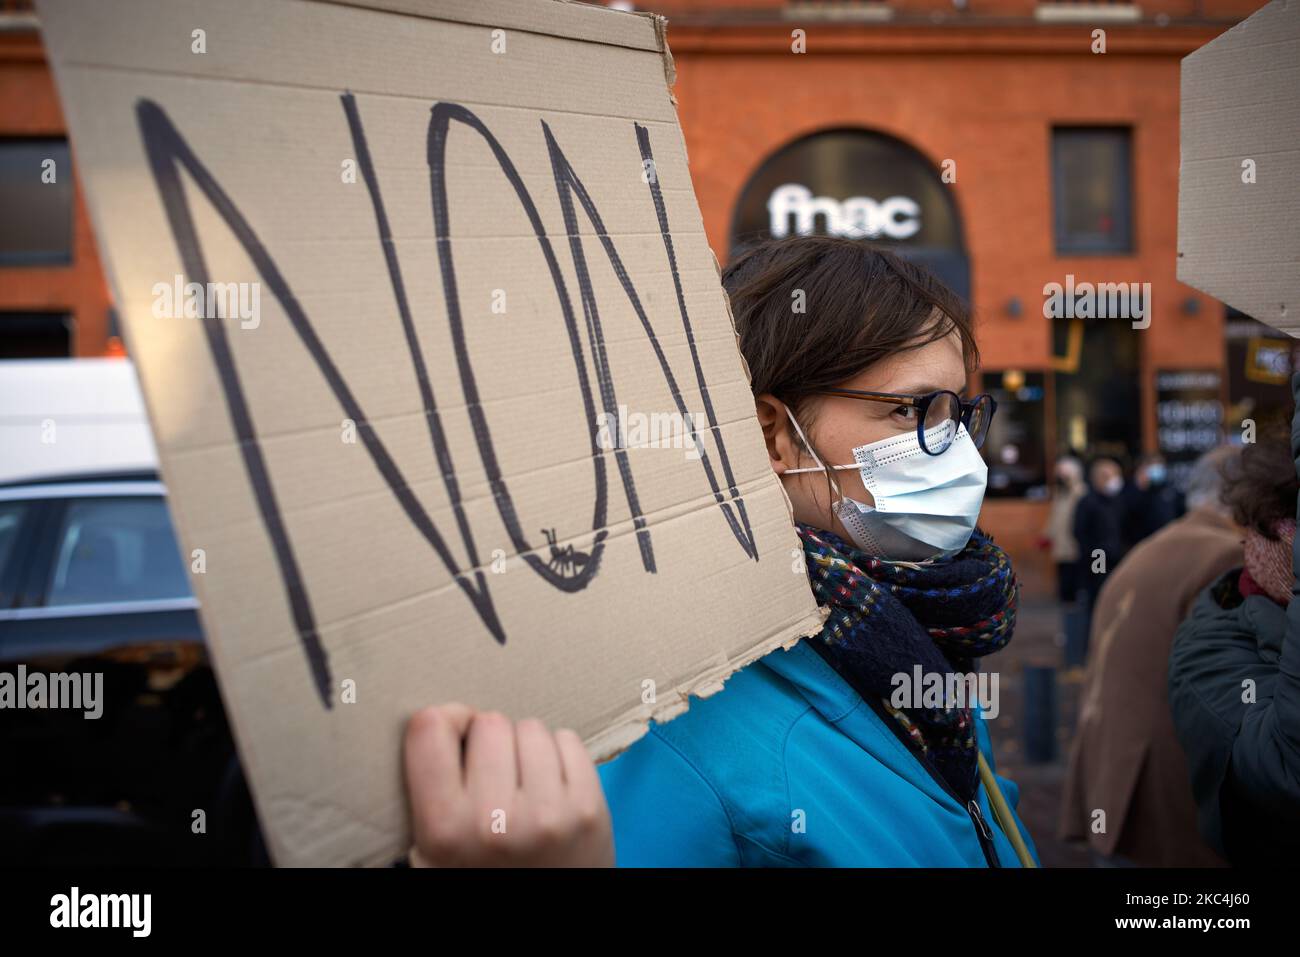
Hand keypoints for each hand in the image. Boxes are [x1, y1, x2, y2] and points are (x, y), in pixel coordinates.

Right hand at [403, 703, 614, 866]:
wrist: (545, 917)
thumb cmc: (484, 869)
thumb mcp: (433, 845)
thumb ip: (430, 784)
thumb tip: (444, 713)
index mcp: (443, 827)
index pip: (430, 726)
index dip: (444, 723)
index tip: (454, 738)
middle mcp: (494, 820)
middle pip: (488, 722)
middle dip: (489, 741)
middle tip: (493, 775)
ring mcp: (547, 814)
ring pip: (531, 727)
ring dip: (525, 747)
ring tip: (523, 784)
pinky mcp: (589, 809)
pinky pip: (568, 740)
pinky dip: (559, 755)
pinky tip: (551, 787)